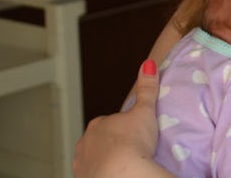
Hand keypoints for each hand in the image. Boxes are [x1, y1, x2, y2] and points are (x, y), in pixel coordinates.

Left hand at [73, 59, 165, 176]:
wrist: (122, 175)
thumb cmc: (133, 143)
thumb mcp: (145, 112)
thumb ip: (147, 89)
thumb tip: (148, 63)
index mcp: (98, 124)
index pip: (110, 123)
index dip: (123, 128)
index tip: (135, 135)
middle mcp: (85, 142)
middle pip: (99, 141)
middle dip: (112, 144)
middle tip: (131, 151)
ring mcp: (82, 163)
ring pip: (94, 158)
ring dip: (105, 160)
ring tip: (123, 165)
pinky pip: (92, 174)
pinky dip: (101, 174)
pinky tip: (115, 174)